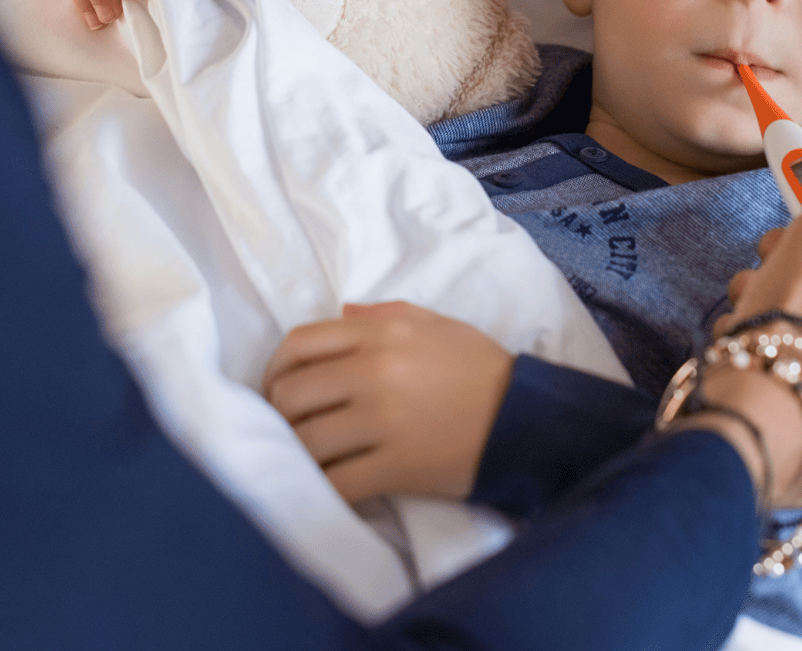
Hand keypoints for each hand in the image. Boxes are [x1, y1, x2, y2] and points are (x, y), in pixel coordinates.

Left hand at [261, 301, 515, 502]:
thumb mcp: (436, 324)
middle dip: (279, 415)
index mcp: (382, 333)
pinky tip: (327, 486)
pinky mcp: (397, 466)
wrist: (526, 418)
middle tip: (289, 428)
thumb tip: (341, 314)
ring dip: (297, 453)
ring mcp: (384, 420)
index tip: (278, 389)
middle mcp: (376, 371)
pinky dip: (323, 488)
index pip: (299, 343)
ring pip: (306, 440)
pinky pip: (337, 482)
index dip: (275, 369)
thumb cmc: (480, 369)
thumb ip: (383, 315)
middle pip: (292, 393)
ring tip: (306, 458)